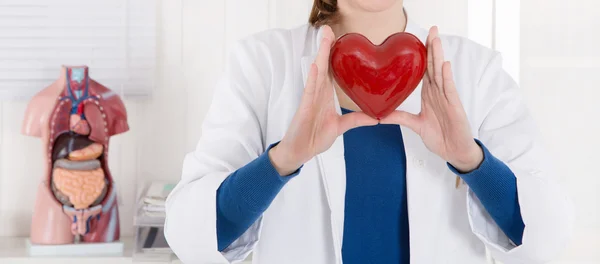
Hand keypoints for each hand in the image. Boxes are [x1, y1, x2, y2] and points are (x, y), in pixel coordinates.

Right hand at [269, 26, 377, 174]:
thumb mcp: (341, 127)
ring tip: (324, 39)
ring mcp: (310, 100)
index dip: (334, 55)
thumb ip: (357, 119)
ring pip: (316, 74)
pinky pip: (309, 92)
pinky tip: (315, 67)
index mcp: (325, 95)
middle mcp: (317, 94)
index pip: (330, 71)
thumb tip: (376, 117)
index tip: (339, 40)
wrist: (301, 152)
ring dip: (320, 56)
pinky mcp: (304, 109)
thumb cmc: (315, 137)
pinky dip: (312, 79)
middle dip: (326, 48)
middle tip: (328, 29)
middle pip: (322, 67)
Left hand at [380, 26, 482, 171]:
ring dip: (439, 56)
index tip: (418, 40)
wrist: (454, 152)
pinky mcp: (455, 107)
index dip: (422, 55)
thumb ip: (399, 117)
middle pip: (434, 66)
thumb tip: (379, 115)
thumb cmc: (439, 137)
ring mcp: (448, 98)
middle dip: (433, 48)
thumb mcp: (415, 125)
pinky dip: (447, 77)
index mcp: (429, 95)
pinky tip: (445, 65)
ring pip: (442, 73)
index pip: (425, 70)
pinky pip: (450, 90)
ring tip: (436, 40)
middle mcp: (438, 93)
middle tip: (432, 29)